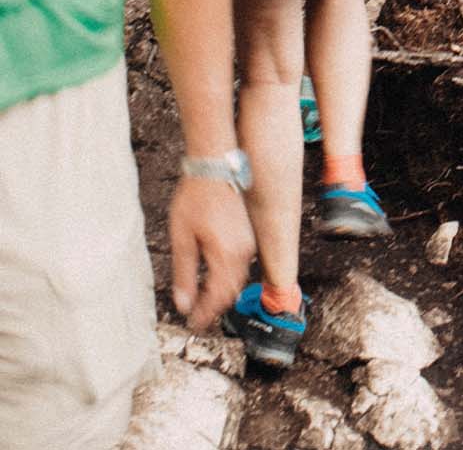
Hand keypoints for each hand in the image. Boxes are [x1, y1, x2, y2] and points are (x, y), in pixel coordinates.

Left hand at [170, 176, 254, 329]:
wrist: (215, 168)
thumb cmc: (195, 199)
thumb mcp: (182, 238)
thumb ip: (184, 274)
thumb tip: (184, 304)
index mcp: (227, 254)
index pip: (219, 296)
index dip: (206, 314)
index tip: (193, 325)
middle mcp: (243, 251)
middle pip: (231, 291)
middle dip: (214, 308)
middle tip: (196, 319)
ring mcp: (248, 243)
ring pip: (238, 280)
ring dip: (222, 294)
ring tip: (203, 304)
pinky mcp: (247, 236)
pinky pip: (241, 266)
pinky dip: (228, 280)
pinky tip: (214, 280)